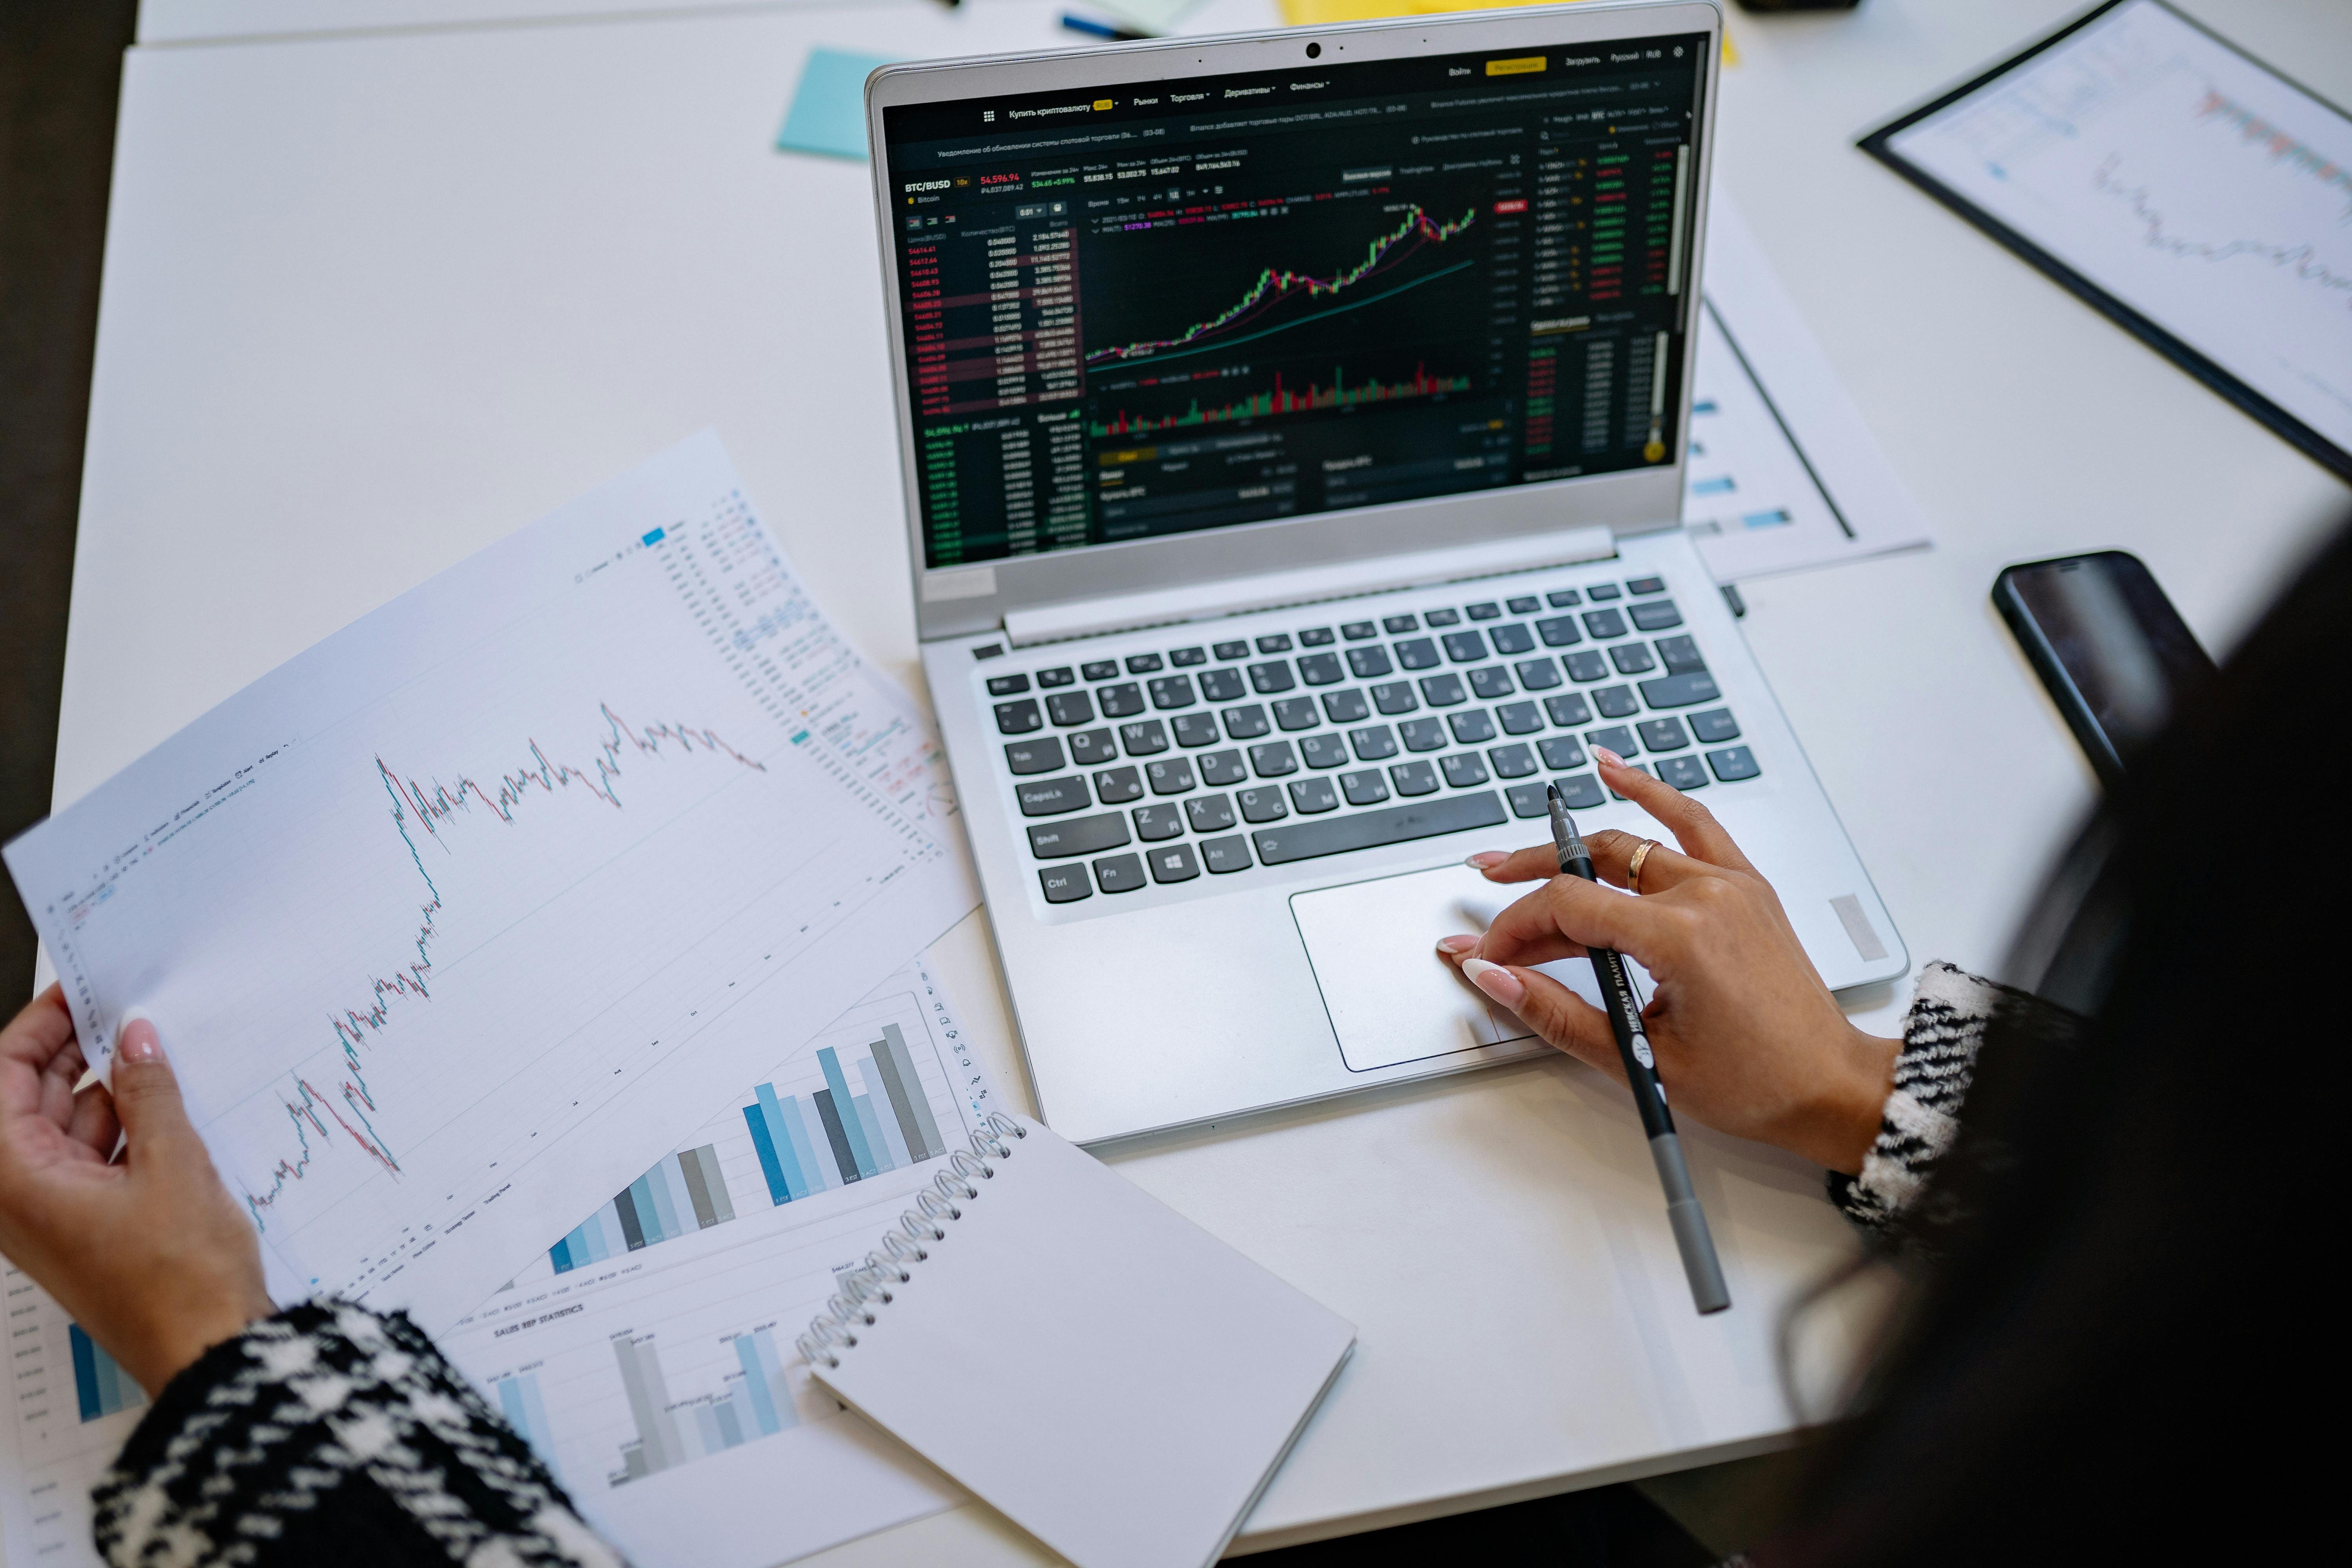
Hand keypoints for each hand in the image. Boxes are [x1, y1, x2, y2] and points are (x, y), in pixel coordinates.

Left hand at [0, 987, 273, 1394]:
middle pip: (29, 1098)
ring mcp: (55, 1213)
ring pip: (68, 1125)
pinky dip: (128, 1127)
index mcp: (14, 1180)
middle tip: (131, 1013)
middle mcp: (21, 1196)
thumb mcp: (173, 1166)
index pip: (0, 1075)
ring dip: (112, 1091)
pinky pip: (97, 1157)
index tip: (82, 992)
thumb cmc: (180, 1282)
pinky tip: (172, 1106)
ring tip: (165, 1057)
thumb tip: (135, 1039)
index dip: (40, 1026)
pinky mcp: (91, 1224)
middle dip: (79, 1053)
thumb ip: (149, 1094)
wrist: (208, 1353)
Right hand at [1439, 752, 1896, 1173]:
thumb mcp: (1644, 1057)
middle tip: (1484, 893)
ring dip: (1570, 849)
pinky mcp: (1744, 885)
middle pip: (1591, 873)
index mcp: (1682, 937)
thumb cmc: (1757, 1082)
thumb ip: (1558, 1012)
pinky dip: (1651, 793)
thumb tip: (1497, 978)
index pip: (1570, 907)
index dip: (1514, 926)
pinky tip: (1613, 770)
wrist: (1829, 1085)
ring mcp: (1730, 883)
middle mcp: (1708, 895)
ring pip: (1629, 846)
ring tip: (1519, 854)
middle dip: (1528, 885)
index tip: (1488, 952)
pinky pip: (1691, 822)